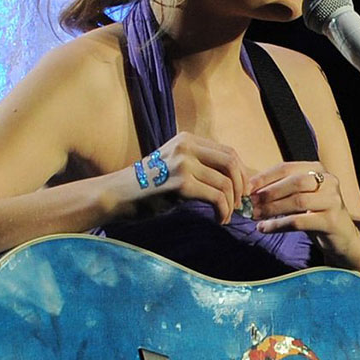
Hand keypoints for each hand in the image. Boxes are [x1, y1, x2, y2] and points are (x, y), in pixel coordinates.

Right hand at [135, 132, 252, 223]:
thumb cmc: (148, 185)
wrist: (118, 195)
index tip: (242, 190)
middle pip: (231, 163)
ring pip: (225, 183)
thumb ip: (200, 164)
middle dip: (241, 186)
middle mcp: (186, 147)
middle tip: (239, 203)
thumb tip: (234, 178)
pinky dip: (222, 211)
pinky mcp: (181, 184)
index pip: (228, 152)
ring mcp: (183, 164)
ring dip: (231, 204)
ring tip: (226, 216)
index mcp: (187, 140)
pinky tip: (218, 219)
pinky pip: (216, 197)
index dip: (241, 172)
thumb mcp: (174, 164)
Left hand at [247, 162, 359, 265]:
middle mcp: (329, 182)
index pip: (287, 168)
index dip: (265, 177)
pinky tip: (264, 228)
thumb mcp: (301, 196)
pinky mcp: (331, 221)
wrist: (342, 238)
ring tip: (255, 216)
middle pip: (294, 182)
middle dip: (269, 192)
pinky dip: (278, 225)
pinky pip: (299, 221)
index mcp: (319, 170)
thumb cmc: (316, 215)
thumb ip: (281, 190)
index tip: (247, 187)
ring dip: (272, 209)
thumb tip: (250, 190)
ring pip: (297, 201)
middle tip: (251, 203)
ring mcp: (332, 201)